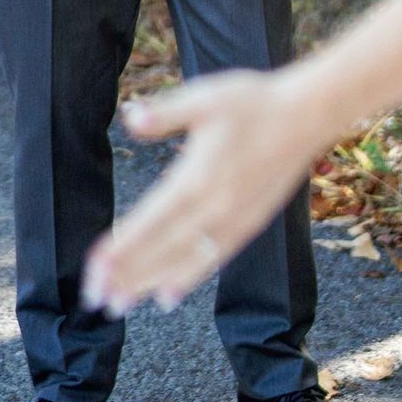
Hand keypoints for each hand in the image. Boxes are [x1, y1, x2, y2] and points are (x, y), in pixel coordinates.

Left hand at [83, 72, 328, 315]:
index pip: (150, 221)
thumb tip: (131, 117)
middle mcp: (214, 207)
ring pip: (184, 261)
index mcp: (197, 178)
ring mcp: (233, 220)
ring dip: (149, 284)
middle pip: (162, 250)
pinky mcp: (249, 224)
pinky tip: (167, 296)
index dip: (120, 247)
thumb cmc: (255, 101)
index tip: (93, 268)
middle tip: (95, 299)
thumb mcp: (206, 97)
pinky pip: (213, 259)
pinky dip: (187, 279)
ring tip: (120, 305)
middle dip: (126, 275)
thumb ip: (166, 113)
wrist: (308, 115)